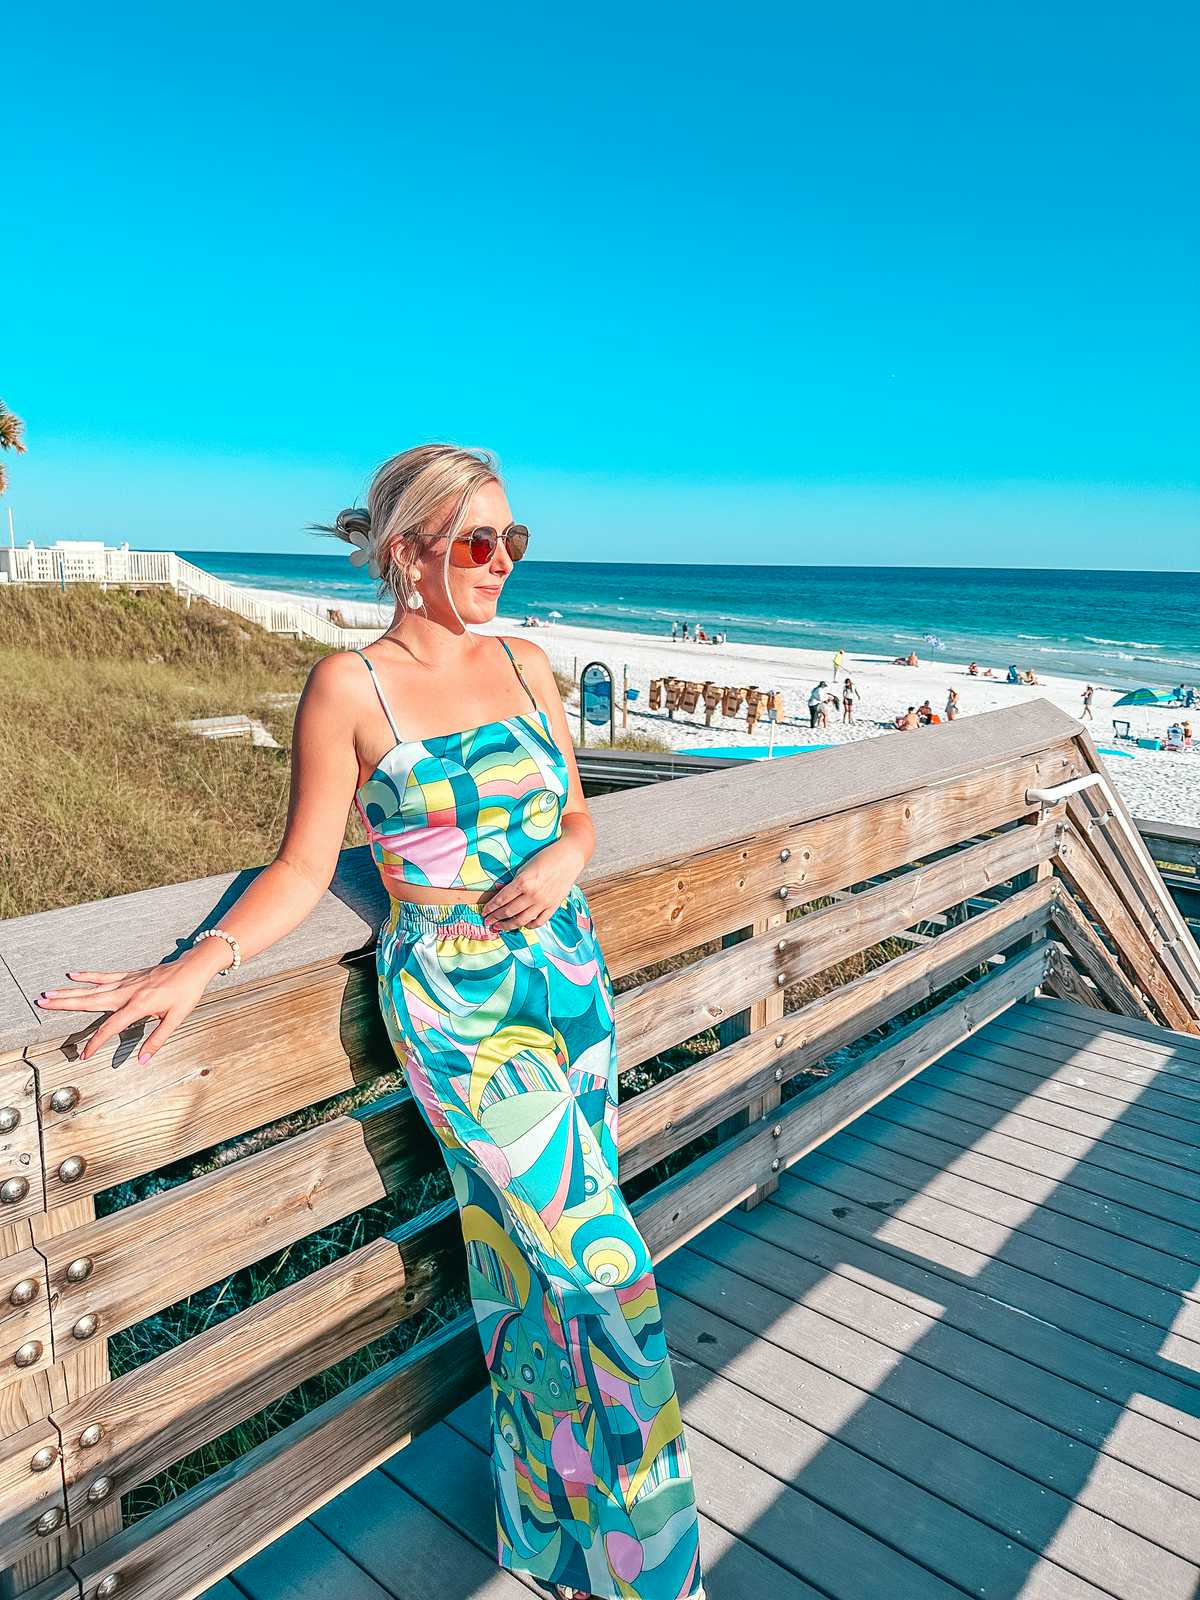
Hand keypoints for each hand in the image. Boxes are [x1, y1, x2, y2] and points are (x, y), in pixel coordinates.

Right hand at [34, 946, 223, 1062]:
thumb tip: (142, 1060)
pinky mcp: (130, 976)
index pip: (110, 1026)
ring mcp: (127, 982)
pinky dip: (88, 976)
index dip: (96, 1042)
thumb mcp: (176, 1019)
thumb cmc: (186, 994)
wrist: (193, 968)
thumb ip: (157, 1040)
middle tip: (43, 1004)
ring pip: (93, 988)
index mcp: (138, 1005)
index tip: (83, 1056)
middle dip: (65, 1004)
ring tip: (48, 994)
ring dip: (69, 991)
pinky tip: (72, 975)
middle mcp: (128, 992)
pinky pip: (105, 975)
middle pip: (91, 1000)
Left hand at [480, 840, 582, 931]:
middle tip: (488, 922)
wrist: (570, 856)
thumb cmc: (546, 856)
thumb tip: (501, 894)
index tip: (484, 912)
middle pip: (509, 912)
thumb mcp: (525, 866)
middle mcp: (532, 895)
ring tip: (501, 927)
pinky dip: (529, 925)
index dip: (490, 908)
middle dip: (496, 918)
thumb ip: (514, 882)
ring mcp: (544, 902)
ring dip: (509, 926)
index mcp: (523, 882)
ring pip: (522, 920)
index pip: (501, 900)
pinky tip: (523, 925)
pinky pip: (539, 921)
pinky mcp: (553, 906)